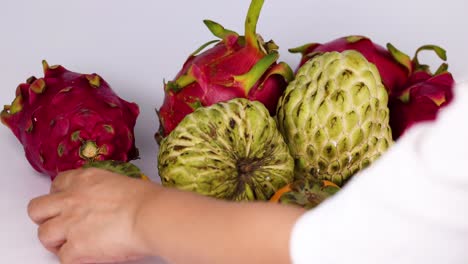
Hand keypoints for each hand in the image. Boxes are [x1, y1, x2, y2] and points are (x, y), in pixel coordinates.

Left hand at [27, 168, 158, 262]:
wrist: (151, 216)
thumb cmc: (148, 200)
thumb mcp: (121, 183)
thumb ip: (103, 190)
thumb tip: (104, 203)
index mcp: (85, 179)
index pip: (57, 184)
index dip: (59, 196)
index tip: (66, 204)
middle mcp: (71, 199)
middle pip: (37, 209)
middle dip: (45, 218)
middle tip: (60, 225)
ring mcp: (69, 224)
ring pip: (44, 234)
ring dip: (57, 241)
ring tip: (73, 244)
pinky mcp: (74, 248)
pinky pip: (63, 258)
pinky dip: (74, 259)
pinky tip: (88, 256)